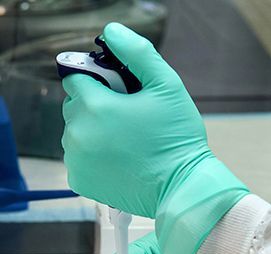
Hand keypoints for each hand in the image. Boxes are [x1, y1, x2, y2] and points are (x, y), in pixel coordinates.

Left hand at [62, 23, 248, 253]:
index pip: (75, 78)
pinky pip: (76, 158)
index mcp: (95, 106)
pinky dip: (91, 156)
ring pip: (74, 132)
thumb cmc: (177, 139)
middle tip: (126, 120)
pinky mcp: (79, 180)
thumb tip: (111, 32)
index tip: (118, 94)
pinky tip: (116, 160)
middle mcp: (78, 133)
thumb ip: (137, 52)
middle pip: (73, 106)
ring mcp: (76, 160)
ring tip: (124, 143)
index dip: (97, 82)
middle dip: (94, 107)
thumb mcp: (167, 86)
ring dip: (92, 132)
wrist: (180, 188)